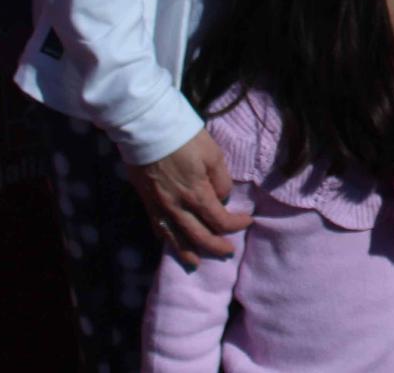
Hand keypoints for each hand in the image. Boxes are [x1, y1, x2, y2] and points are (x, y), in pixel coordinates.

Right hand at [126, 129, 251, 266]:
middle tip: (228, 250)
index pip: (220, 221)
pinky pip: (158, 228)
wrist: (148, 131)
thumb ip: (221, 180)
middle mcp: (178, 208)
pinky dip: (167, 239)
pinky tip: (172, 243)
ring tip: (197, 262)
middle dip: (216, 246)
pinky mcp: (147, 203)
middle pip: (199, 236)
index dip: (236, 224)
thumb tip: (222, 198)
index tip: (247, 221)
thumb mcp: (213, 155)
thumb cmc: (185, 139)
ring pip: (175, 238)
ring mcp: (160, 208)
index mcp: (197, 195)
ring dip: (188, 252)